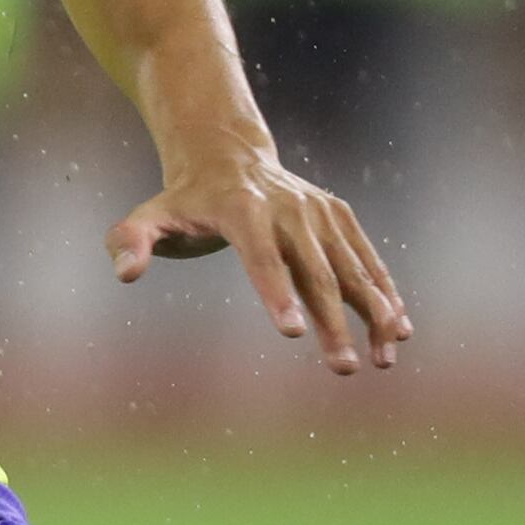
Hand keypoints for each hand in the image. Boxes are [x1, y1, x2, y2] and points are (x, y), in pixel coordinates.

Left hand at [111, 147, 410, 374]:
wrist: (229, 156)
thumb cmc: (184, 201)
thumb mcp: (148, 217)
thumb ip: (130, 241)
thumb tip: (125, 273)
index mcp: (242, 210)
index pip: (261, 257)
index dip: (276, 294)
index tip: (294, 331)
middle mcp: (289, 209)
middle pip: (315, 271)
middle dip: (332, 322)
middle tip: (343, 368)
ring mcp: (319, 212)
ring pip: (351, 267)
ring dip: (372, 313)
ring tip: (384, 358)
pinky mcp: (340, 217)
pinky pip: (366, 258)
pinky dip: (385, 291)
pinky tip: (398, 329)